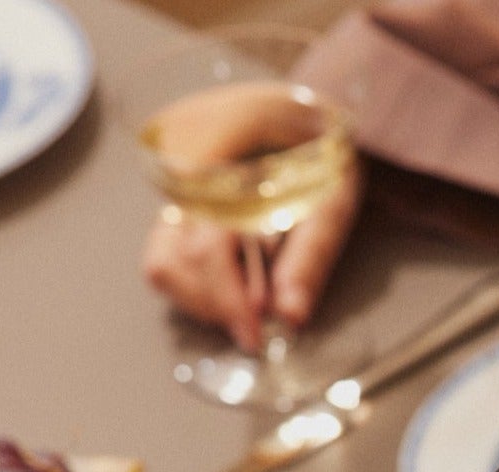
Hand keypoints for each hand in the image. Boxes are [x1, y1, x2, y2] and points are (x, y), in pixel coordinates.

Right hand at [139, 86, 363, 351]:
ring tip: (251, 305)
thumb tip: (291, 316)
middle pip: (173, 257)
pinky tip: (236, 287)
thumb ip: (313, 254)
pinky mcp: (171, 198)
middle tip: (259, 325)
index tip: (255, 333)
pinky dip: (198, 286)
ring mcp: (168, 178)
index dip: (227, 294)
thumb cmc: (327, 146)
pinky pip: (166, 255)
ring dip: (204, 301)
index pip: (205, 235)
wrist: (307, 110)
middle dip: (217, 304)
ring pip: (161, 262)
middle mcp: (179, 156)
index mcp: (221, 141)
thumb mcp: (337, 196)